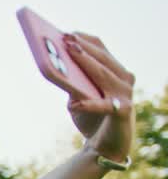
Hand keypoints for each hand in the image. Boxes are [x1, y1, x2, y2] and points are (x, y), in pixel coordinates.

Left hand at [64, 32, 135, 161]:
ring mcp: (126, 94)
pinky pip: (104, 106)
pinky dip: (89, 105)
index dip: (84, 39)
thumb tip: (53, 65)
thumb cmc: (90, 117)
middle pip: (102, 59)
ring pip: (104, 76)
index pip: (101, 49)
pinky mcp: (124, 112)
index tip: (66, 32)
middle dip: (83, 48)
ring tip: (69, 54)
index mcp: (114, 71)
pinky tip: (74, 104)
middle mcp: (124, 79)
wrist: (104, 147)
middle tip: (65, 38)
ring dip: (86, 63)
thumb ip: (71, 81)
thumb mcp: (77, 96)